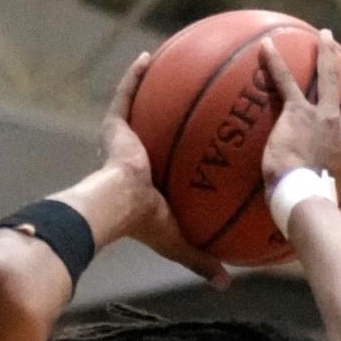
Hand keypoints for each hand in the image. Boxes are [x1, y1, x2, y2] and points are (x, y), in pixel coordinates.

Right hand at [101, 55, 230, 286]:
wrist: (119, 206)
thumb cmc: (146, 224)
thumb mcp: (181, 241)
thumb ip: (202, 258)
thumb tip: (226, 283)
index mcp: (147, 183)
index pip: (165, 164)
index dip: (178, 153)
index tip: (196, 142)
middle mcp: (133, 157)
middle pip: (153, 130)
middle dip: (166, 114)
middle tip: (187, 98)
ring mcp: (122, 140)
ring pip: (139, 106)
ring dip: (149, 85)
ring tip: (169, 64)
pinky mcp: (114, 126)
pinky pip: (126, 93)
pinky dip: (134, 76)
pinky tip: (148, 57)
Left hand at [260, 30, 340, 194]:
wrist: (303, 195)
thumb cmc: (312, 207)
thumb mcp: (329, 206)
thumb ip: (326, 206)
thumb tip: (313, 229)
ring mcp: (322, 118)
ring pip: (330, 78)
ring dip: (327, 54)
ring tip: (326, 36)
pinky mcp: (298, 113)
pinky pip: (286, 82)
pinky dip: (275, 63)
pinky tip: (265, 46)